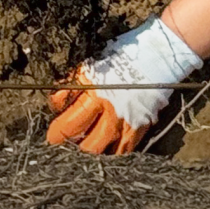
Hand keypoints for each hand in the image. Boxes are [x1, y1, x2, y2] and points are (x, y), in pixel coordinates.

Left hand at [46, 15, 203, 155]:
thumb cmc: (122, 55)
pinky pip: (124, 150)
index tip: (51, 135)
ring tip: (84, 151)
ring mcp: (125, 121)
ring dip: (91, 152)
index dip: (56, 132)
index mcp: (93, 91)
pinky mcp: (140, 127)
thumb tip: (57, 100)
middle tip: (63, 146)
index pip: (68, 120)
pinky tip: (107, 152)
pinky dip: (113, 153)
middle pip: (83, 141)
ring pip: (103, 151)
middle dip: (69, 145)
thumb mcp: (92, 64)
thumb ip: (74, 83)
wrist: (157, 55)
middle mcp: (108, 110)